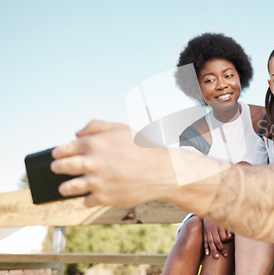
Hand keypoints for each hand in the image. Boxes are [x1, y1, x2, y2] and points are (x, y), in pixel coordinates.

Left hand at [51, 120, 172, 206]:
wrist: (161, 171)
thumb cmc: (142, 147)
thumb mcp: (120, 128)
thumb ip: (96, 126)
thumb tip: (76, 134)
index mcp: (93, 144)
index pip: (63, 149)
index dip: (59, 153)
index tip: (58, 155)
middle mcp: (91, 163)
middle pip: (61, 167)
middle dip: (58, 168)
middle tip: (58, 169)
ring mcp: (96, 182)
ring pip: (68, 188)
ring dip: (66, 187)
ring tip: (66, 187)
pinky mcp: (103, 198)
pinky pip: (85, 201)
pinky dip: (87, 198)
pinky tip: (92, 194)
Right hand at [203, 219, 232, 258]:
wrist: (206, 210)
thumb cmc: (218, 215)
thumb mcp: (224, 219)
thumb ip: (228, 227)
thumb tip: (230, 235)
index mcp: (219, 226)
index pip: (223, 237)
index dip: (227, 239)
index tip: (231, 238)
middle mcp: (213, 229)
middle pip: (217, 241)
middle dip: (221, 249)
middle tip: (225, 255)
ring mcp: (207, 231)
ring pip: (210, 243)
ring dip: (213, 250)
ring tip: (217, 257)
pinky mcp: (204, 232)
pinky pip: (204, 241)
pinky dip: (206, 247)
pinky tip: (207, 253)